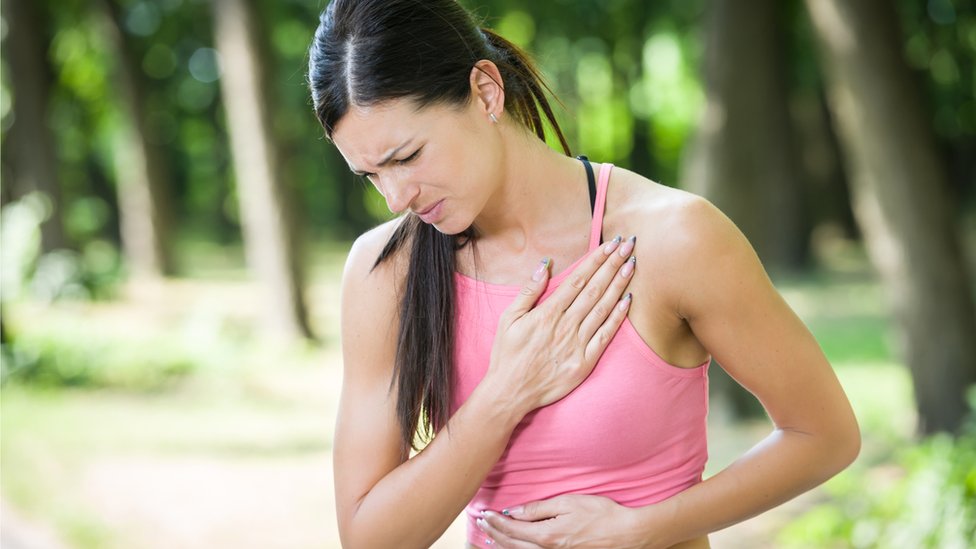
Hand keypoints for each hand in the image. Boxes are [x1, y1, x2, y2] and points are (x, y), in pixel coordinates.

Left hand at [476, 494, 649, 548]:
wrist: (627, 535)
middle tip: (480, 522)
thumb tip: (514, 510)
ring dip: (502, 544)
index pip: (512, 528)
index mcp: (547, 535)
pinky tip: (514, 546)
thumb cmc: (601, 514)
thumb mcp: (569, 503)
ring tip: (489, 536)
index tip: (483, 512)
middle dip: (494, 532)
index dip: (495, 521)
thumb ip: (539, 508)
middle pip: (512, 543)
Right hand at [483, 235, 636, 414]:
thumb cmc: (507, 354)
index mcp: (547, 313)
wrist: (511, 392)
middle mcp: (565, 326)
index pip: (577, 280)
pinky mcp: (585, 363)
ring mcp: (577, 345)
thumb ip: (528, 291)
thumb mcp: (509, 319)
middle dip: (612, 265)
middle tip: (628, 245)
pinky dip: (618, 318)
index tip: (609, 244)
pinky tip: (628, 301)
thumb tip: (544, 265)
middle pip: (594, 289)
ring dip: (619, 285)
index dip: (595, 260)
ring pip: (603, 309)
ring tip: (632, 265)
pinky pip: (605, 336)